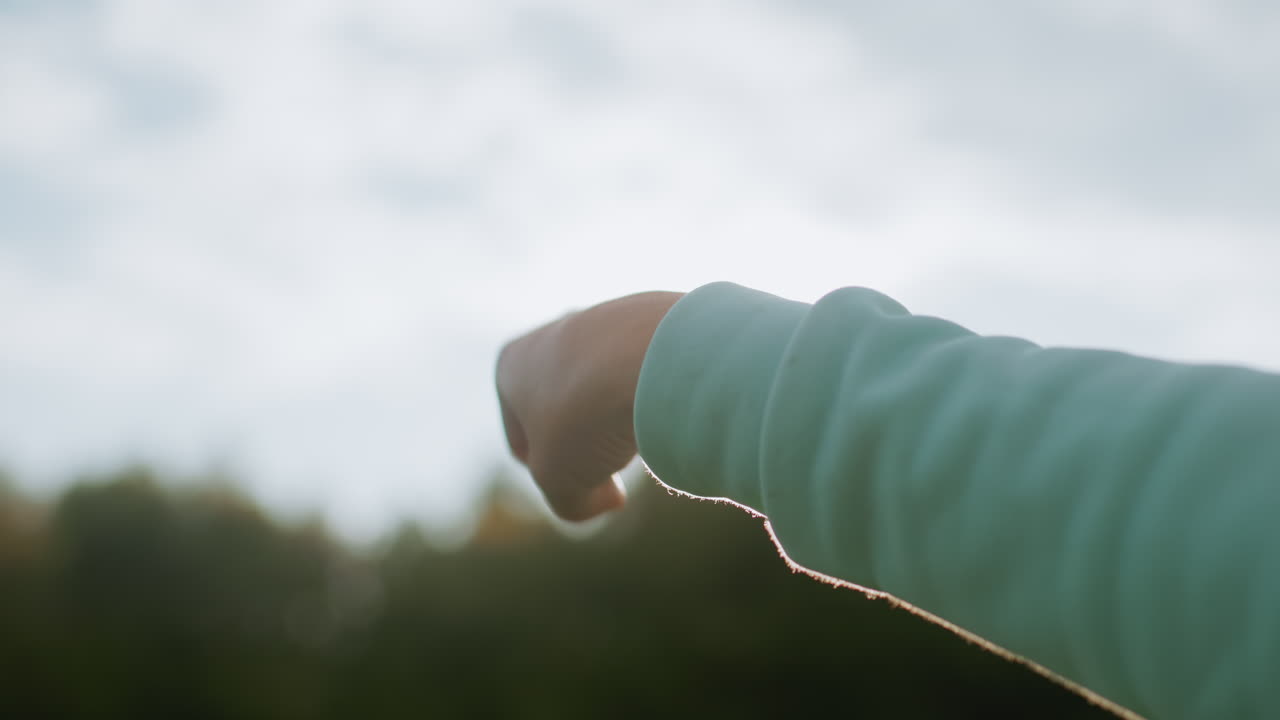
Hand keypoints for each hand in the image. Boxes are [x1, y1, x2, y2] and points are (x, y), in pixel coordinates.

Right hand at [495, 291, 682, 520]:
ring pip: (608, 394)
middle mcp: (554, 333)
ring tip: (642, 426)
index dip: (553, 477)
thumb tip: (609, 496)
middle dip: (589, 444)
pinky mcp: (650, 319)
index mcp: (512, 365)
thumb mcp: (561, 482)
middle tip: (613, 459)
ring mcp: (603, 321)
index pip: (523, 444)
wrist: (653, 357)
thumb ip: (571, 502)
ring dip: (624, 420)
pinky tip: (668, 403)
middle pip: (567, 415)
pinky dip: (656, 397)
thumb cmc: (588, 415)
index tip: (580, 480)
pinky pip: (648, 375)